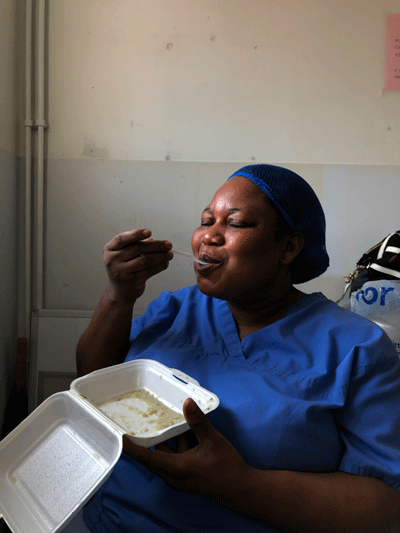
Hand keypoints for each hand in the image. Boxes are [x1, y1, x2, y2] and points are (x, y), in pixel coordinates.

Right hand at [104, 228, 172, 302]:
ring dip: (161, 256)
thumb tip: (152, 240)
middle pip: (138, 248)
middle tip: (168, 245)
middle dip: (156, 245)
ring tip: (169, 254)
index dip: (136, 234)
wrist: (119, 292)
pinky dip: (160, 266)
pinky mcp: (132, 281)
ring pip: (146, 260)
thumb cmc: (123, 269)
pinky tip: (165, 263)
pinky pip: (150, 270)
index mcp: (109, 249)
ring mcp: (122, 272)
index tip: (149, 232)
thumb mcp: (123, 255)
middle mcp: (113, 260)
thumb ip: (135, 245)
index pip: (122, 238)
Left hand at [123, 398, 251, 504]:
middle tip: (137, 422)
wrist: (243, 489)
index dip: (131, 447)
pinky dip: (177, 444)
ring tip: (162, 419)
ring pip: (166, 455)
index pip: (145, 457)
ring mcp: (181, 476)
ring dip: (165, 440)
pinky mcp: (188, 474)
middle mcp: (174, 474)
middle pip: (152, 456)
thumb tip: (187, 402)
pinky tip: (184, 429)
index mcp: (175, 468)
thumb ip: (198, 422)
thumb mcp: (212, 440)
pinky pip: (176, 457)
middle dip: (145, 440)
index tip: (119, 436)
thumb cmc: (227, 467)